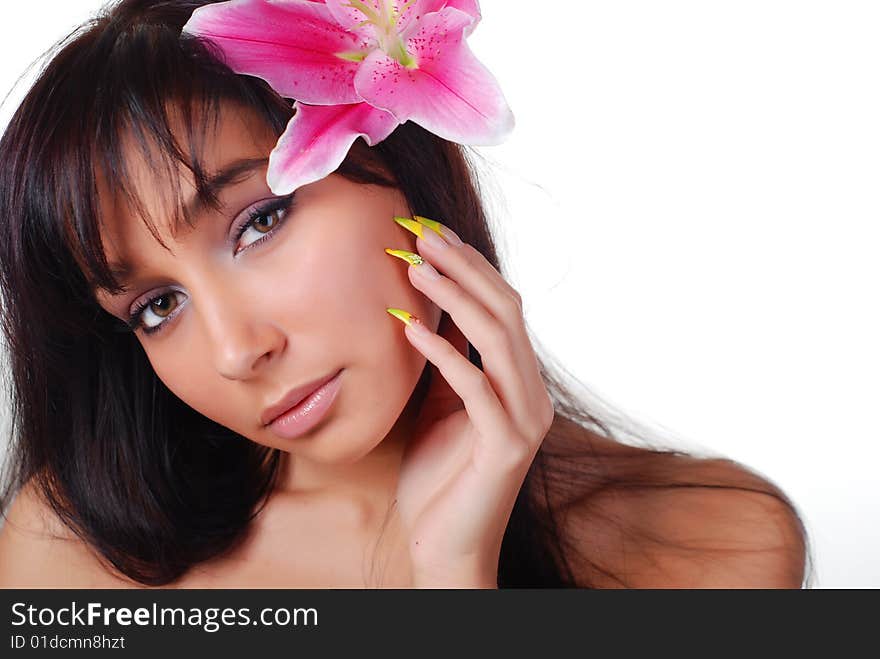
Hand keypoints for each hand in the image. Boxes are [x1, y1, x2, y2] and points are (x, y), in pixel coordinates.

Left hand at [386, 217, 554, 587]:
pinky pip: (475, 386)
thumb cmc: (440, 476)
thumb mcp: (441, 405)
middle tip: (421, 234)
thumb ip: (448, 361)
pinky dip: (443, 353)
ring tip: (414, 268)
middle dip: (463, 267)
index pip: (502, 308)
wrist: (447, 545)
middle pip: (505, 310)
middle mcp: (532, 392)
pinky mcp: (506, 445)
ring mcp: (525, 418)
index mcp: (520, 380)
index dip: (469, 267)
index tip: (431, 234)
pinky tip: (408, 329)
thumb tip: (433, 310)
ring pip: (497, 338)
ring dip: (454, 297)